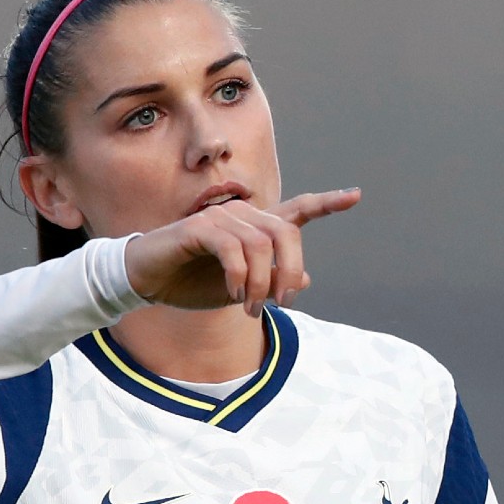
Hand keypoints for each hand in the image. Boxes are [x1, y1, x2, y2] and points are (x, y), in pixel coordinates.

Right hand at [124, 188, 361, 315]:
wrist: (148, 281)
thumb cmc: (191, 282)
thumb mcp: (240, 289)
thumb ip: (271, 281)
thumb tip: (308, 280)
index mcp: (255, 229)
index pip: (297, 210)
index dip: (327, 204)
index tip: (355, 196)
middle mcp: (243, 216)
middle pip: (287, 232)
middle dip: (291, 271)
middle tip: (281, 304)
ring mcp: (221, 218)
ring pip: (262, 244)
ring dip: (262, 283)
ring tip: (251, 308)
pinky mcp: (200, 227)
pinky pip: (233, 248)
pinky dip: (240, 276)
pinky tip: (235, 293)